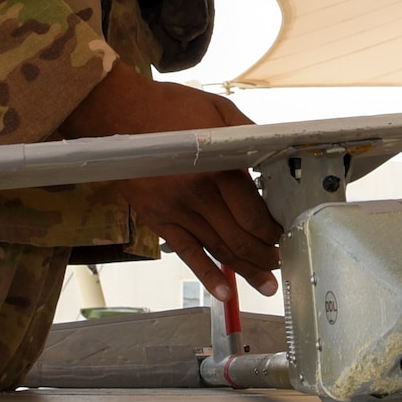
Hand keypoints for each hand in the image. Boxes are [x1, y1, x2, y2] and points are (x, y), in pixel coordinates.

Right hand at [63, 64, 279, 300]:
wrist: (116, 113)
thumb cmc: (167, 108)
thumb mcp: (216, 108)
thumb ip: (246, 132)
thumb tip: (274, 153)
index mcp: (216, 166)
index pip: (253, 211)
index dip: (273, 228)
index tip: (285, 232)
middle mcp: (197, 194)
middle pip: (240, 237)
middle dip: (266, 253)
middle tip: (281, 259)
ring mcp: (176, 211)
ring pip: (219, 250)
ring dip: (246, 269)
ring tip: (267, 283)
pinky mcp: (159, 221)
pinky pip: (188, 254)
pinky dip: (208, 276)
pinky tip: (226, 293)